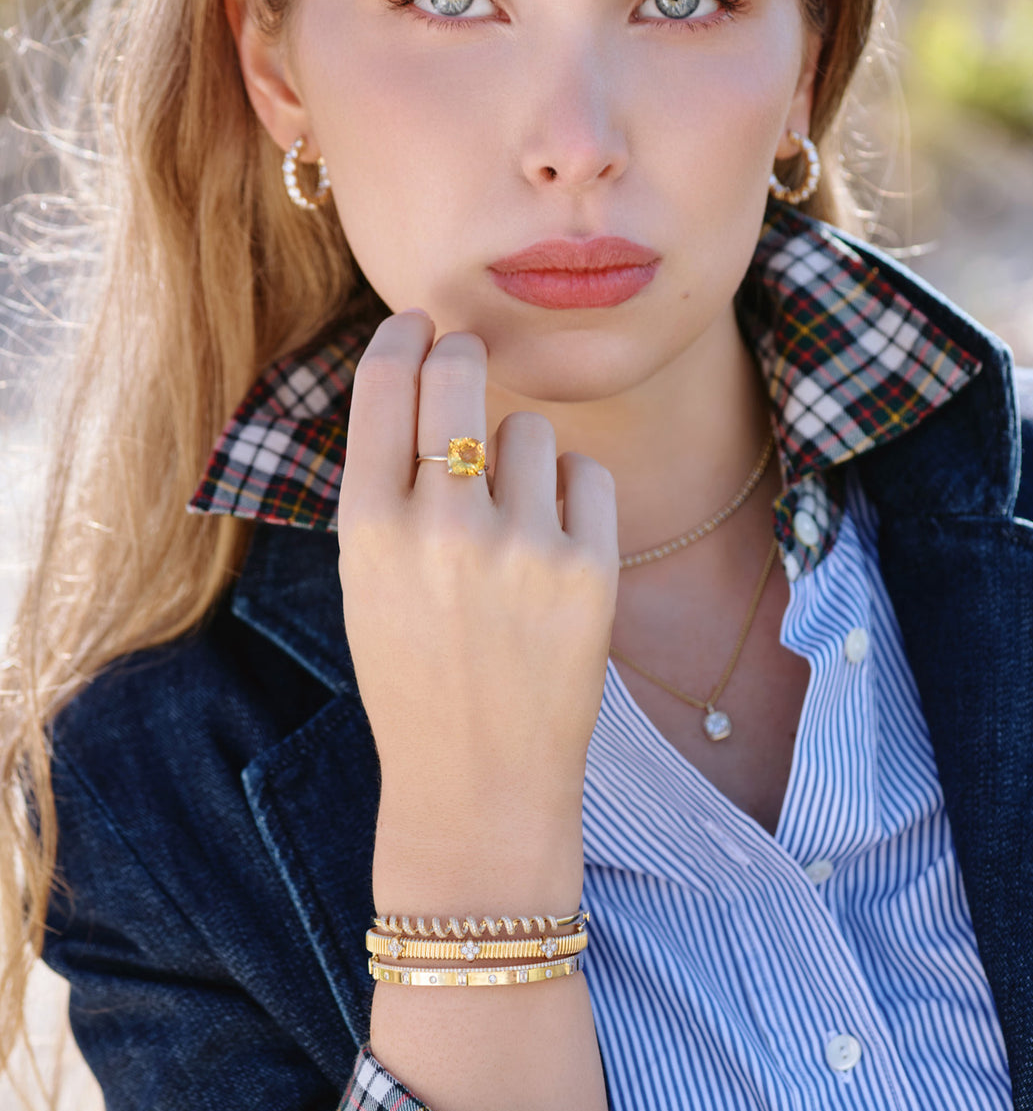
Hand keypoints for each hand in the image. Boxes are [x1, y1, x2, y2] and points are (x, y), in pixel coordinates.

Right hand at [337, 311, 618, 849]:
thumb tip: (423, 374)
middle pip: (459, 375)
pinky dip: (570, 498)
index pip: (384, 381)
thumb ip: (387, 490)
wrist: (478, 783)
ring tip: (508, 530)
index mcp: (367, 528)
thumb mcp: (365, 585)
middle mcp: (441, 526)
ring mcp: (520, 546)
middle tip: (468, 361)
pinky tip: (552, 550)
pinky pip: (584, 476)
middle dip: (463, 355)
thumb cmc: (414, 681)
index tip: (420, 327)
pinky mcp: (589, 568)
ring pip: (526, 430)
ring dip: (518, 458)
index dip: (405, 338)